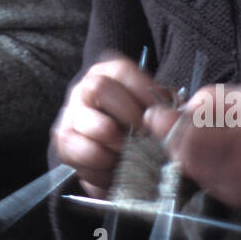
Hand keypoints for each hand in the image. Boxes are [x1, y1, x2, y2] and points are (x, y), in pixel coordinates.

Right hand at [51, 53, 158, 198]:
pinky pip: (82, 152)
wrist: (115, 159)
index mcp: (110, 73)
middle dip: (129, 117)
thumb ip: (166, 106)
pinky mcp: (63, 141)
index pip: (122, 71)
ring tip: (131, 156)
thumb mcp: (155, 111)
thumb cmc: (139, 130)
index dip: (144, 94)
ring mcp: (71, 113)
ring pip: (91, 124)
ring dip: (118, 146)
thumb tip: (177, 115)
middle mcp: (86, 87)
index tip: (160, 117)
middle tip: (146, 137)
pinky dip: (103, 166)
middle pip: (99, 88)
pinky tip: (114, 168)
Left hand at [142, 83, 240, 209]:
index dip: (169, 126)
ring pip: (190, 171)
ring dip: (179, 151)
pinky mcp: (235, 203)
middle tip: (161, 121)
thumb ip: (212, 99)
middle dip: (171, 138)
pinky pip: (201, 181)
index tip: (155, 113)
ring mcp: (240, 194)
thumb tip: (180, 110)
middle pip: (188, 157)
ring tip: (180, 133)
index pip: (196, 138)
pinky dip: (192, 165)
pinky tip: (196, 151)